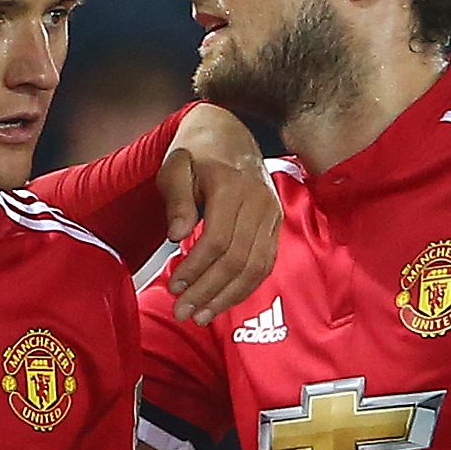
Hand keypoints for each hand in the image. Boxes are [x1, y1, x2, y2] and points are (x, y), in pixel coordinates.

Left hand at [158, 104, 280, 320]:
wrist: (229, 133)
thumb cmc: (196, 153)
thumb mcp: (175, 167)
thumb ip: (176, 199)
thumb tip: (177, 236)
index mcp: (233, 187)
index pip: (218, 240)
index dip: (195, 268)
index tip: (173, 287)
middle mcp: (259, 202)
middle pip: (237, 259)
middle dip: (208, 291)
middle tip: (183, 312)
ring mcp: (272, 213)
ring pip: (255, 267)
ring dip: (227, 297)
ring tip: (201, 316)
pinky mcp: (276, 224)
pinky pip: (265, 264)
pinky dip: (245, 287)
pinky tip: (222, 302)